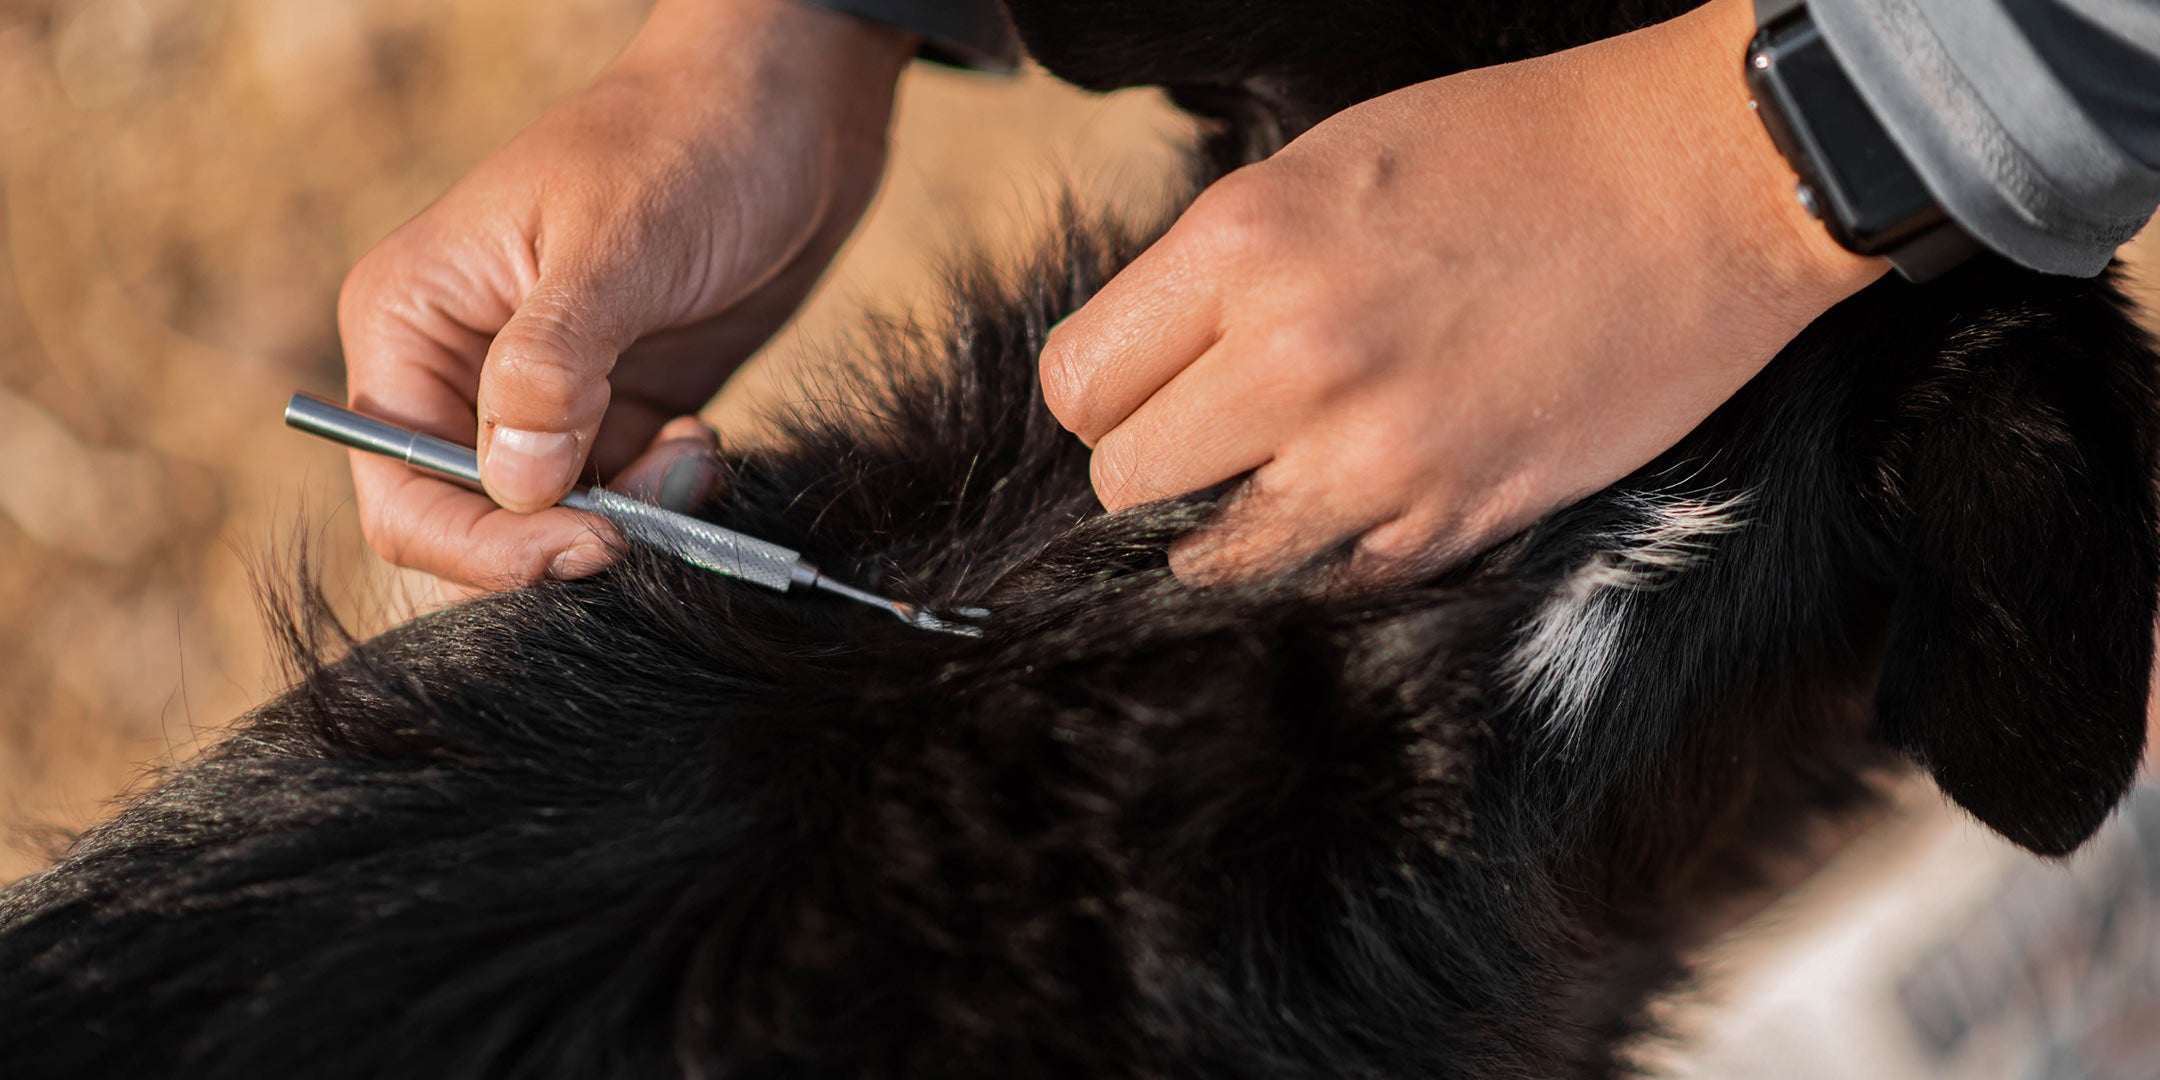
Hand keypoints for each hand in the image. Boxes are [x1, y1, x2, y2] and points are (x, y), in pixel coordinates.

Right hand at [338, 0, 913, 588]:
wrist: (791, 108)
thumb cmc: (688, 140)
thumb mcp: (617, 244)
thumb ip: (553, 366)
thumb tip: (514, 484)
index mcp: (411, 318)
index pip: (402, 488)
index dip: (484, 545)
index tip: (589, 542)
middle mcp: (459, 367)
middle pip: (476, 523)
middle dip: (567, 533)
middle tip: (660, 497)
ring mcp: (543, 394)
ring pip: (557, 522)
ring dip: (631, 514)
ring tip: (694, 448)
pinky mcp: (618, 409)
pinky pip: (620, 498)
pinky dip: (663, 496)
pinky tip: (702, 438)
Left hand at [1039, 0, 1885, 587]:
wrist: (1703, 183)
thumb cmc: (1520, 149)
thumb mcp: (1325, 160)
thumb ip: (1220, 271)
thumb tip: (1151, 366)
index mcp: (1242, 246)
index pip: (1078, 387)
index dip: (1107, 395)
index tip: (1148, 389)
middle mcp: (1291, 357)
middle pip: (1125, 487)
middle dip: (1159, 465)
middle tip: (1220, 433)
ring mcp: (1374, 452)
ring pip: (1214, 561)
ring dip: (1236, 526)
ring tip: (1293, 470)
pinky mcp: (1453, 518)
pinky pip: (1330, 582)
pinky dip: (1334, 552)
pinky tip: (1376, 488)